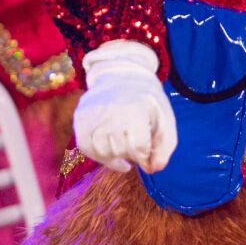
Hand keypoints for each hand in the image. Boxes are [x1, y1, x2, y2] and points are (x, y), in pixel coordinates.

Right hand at [74, 39, 175, 173]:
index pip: (139, 148)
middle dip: (131, 154)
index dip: (146, 155)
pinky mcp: (80, 119)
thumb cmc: (146, 102)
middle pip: (120, 151)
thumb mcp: (165, 120)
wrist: (121, 76)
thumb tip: (154, 168)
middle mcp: (110, 112)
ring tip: (122, 148)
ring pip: (101, 152)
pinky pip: (85, 147)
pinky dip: (97, 153)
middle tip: (135, 144)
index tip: (148, 150)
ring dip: (114, 156)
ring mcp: (92, 116)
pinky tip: (108, 149)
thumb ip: (164, 147)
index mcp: (135, 110)